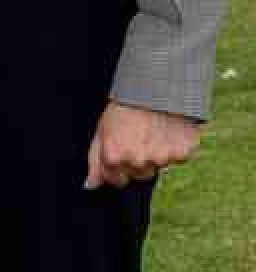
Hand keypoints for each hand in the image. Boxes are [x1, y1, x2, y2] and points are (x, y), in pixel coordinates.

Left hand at [85, 100, 200, 189]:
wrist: (155, 86)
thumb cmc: (126, 105)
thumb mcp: (102, 128)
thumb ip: (95, 160)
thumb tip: (90, 184)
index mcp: (114, 157)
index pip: (115, 180)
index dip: (118, 166)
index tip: (122, 149)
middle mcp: (136, 161)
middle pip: (139, 175)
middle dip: (137, 160)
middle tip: (138, 136)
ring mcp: (159, 159)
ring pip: (157, 167)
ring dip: (156, 153)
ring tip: (153, 130)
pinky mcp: (181, 154)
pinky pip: (177, 158)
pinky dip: (174, 147)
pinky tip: (167, 130)